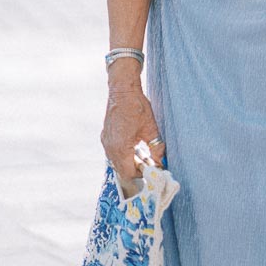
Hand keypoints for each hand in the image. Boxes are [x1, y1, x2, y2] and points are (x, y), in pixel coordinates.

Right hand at [101, 73, 164, 188]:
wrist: (122, 91)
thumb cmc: (137, 107)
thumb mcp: (151, 128)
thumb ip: (156, 148)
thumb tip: (161, 162)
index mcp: (121, 148)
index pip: (128, 173)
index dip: (141, 174)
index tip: (153, 169)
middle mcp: (110, 148)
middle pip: (122, 169)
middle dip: (136, 169)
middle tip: (150, 164)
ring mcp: (106, 142)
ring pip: (117, 161)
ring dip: (130, 162)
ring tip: (145, 156)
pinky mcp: (105, 137)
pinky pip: (113, 153)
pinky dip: (124, 155)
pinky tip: (135, 148)